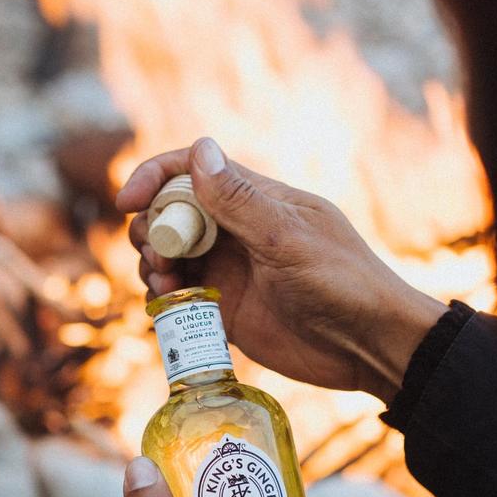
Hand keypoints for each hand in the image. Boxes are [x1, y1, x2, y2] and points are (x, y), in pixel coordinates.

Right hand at [117, 137, 444, 402]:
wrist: (369, 346)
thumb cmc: (343, 283)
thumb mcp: (288, 240)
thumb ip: (240, 201)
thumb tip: (200, 150)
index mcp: (255, 200)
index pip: (192, 171)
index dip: (154, 177)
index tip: (127, 201)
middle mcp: (237, 231)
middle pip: (171, 214)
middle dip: (151, 228)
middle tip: (159, 256)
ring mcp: (230, 271)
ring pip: (170, 255)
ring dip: (153, 263)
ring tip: (165, 282)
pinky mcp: (226, 310)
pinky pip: (180, 296)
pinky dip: (163, 297)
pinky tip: (169, 304)